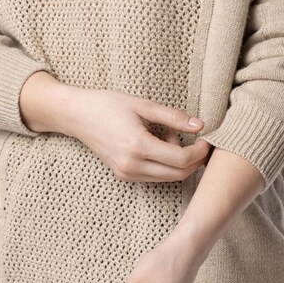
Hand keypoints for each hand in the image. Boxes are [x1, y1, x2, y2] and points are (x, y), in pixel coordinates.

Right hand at [22, 77, 209, 183]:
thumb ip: (173, 117)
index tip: (206, 138)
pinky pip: (156, 176)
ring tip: (173, 136)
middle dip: (195, 160)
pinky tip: (160, 144)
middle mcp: (132, 165)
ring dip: (180, 162)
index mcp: (138, 146)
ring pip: (169, 178)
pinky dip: (166, 164)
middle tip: (200, 141)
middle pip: (179, 174)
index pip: (181, 159)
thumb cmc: (107, 105)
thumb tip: (200, 125)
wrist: (77, 116)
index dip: (199, 151)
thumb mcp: (142, 105)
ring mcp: (127, 173)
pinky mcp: (124, 176)